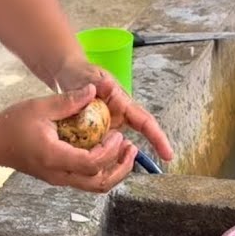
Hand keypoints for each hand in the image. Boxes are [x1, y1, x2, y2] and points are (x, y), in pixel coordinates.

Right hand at [0, 84, 138, 192]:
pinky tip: (107, 151)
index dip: (109, 151)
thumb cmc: (13, 123)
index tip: (117, 134)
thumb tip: (94, 90)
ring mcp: (58, 178)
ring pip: (94, 185)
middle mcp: (59, 174)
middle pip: (99, 183)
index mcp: (54, 157)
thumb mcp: (41, 107)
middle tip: (131, 148)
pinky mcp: (58, 176)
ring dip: (114, 171)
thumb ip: (69, 101)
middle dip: (120, 168)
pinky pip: (86, 179)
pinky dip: (102, 169)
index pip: (91, 163)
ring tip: (125, 152)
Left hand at [52, 58, 174, 162]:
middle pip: (128, 142)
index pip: (145, 122)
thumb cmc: (81, 74)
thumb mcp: (89, 77)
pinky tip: (80, 160)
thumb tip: (108, 85)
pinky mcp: (94, 134)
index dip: (158, 139)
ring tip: (91, 160)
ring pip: (111, 149)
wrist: (66, 75)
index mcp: (123, 104)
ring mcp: (106, 128)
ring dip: (104, 158)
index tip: (168, 155)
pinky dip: (90, 155)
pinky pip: (95, 149)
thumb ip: (98, 83)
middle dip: (122, 156)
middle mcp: (118, 118)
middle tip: (107, 161)